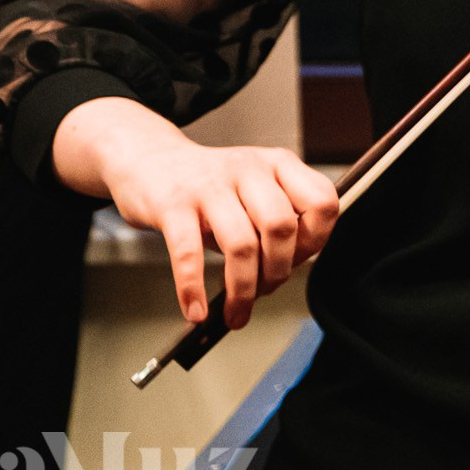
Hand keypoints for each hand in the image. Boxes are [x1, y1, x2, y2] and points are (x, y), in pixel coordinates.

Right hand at [54, 97, 337, 329]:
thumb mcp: (254, 186)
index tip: (299, 261)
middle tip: (265, 291)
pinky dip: (192, 288)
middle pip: (281, 227)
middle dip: (277, 271)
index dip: (316, 239)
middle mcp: (249, 170)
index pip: (322, 202)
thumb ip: (274, 219)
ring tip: (236, 312)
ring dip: (242, 289)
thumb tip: (285, 271)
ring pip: (241, 245)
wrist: (148, 157)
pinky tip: (195, 310)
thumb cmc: (208, 183)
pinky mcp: (173, 204)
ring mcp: (210, 186)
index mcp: (279, 164)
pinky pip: (188, 253)